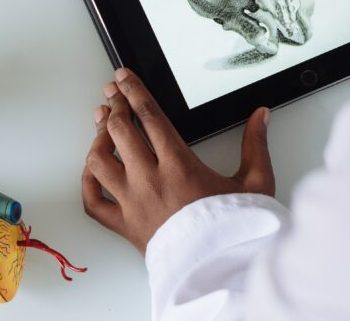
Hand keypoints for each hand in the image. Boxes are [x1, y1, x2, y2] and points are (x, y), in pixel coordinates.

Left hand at [81, 68, 273, 253]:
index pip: (148, 115)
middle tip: (112, 94)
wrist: (223, 272)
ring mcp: (132, 203)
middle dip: (113, 106)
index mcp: (179, 165)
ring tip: (102, 125)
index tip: (123, 77)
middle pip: (120, 130)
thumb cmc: (236, 231)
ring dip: (98, 138)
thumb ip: (255, 144)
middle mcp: (150, 180)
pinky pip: (93, 201)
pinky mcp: (124, 226)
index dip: (133, 90)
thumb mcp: (256, 182)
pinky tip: (94, 169)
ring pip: (99, 160)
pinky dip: (88, 182)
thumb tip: (261, 116)